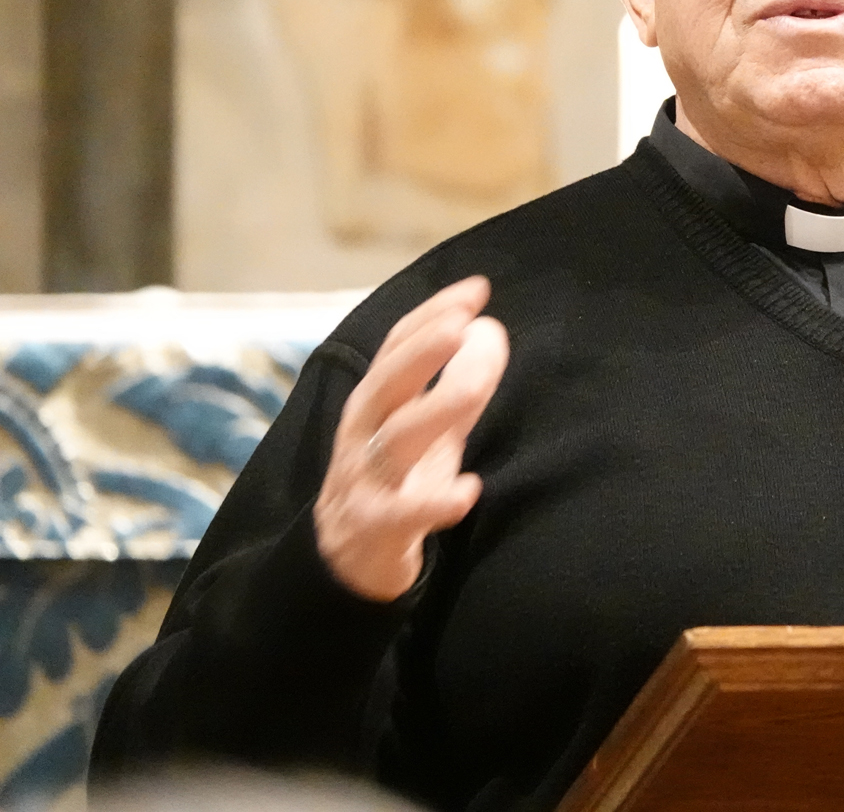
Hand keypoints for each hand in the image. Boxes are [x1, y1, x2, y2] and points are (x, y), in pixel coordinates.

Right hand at [315, 276, 508, 601]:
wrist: (347, 559)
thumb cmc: (394, 477)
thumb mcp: (423, 426)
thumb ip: (457, 382)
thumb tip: (491, 329)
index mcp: (375, 402)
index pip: (397, 348)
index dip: (432, 315)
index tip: (475, 289)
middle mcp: (364, 433)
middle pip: (387, 384)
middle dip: (422, 350)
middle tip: (461, 321)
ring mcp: (367, 479)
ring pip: (396, 441)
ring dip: (436, 410)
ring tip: (475, 386)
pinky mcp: (378, 526)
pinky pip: (404, 514)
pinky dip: (435, 503)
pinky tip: (467, 490)